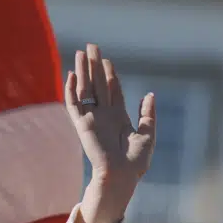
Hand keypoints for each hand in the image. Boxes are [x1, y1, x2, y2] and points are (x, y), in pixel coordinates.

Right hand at [65, 43, 156, 222]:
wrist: (121, 175)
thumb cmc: (135, 162)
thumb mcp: (148, 135)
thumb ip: (148, 115)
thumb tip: (150, 94)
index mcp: (119, 117)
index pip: (113, 90)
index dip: (110, 75)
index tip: (107, 60)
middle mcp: (104, 115)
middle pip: (98, 85)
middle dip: (95, 66)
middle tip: (92, 47)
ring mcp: (92, 118)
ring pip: (86, 89)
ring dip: (82, 71)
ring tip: (81, 53)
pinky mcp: (82, 124)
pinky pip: (74, 104)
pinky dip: (72, 90)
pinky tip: (72, 75)